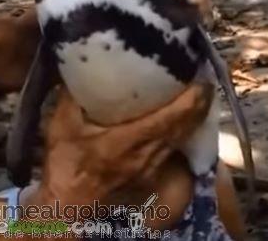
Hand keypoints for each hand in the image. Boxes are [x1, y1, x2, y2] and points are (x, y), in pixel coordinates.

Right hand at [31, 80, 214, 208]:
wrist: (68, 202)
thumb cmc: (66, 163)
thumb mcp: (62, 124)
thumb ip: (72, 95)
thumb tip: (77, 65)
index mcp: (126, 141)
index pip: (168, 120)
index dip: (190, 101)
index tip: (201, 80)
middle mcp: (145, 155)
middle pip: (182, 128)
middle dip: (199, 105)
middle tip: (205, 80)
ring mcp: (149, 167)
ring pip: (180, 139)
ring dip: (193, 118)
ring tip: (199, 96)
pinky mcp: (149, 174)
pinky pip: (172, 149)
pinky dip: (181, 132)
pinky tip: (182, 121)